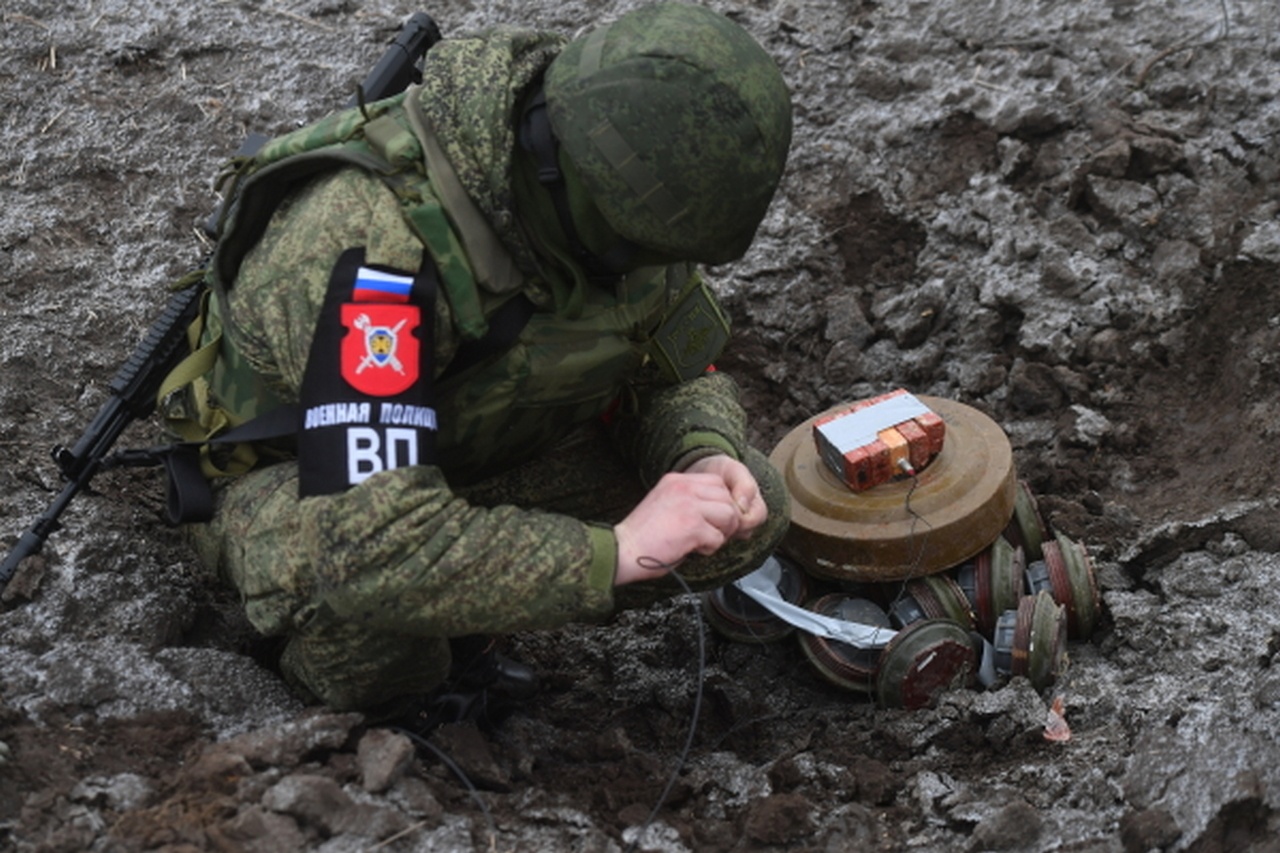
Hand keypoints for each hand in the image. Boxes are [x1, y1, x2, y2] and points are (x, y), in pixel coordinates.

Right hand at [612, 455, 767, 585]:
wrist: (622, 550)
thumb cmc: (642, 535)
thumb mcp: (665, 504)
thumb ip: (689, 501)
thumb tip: (721, 512)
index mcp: (675, 480)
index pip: (717, 482)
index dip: (721, 502)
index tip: (712, 520)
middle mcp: (683, 487)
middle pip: (726, 496)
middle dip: (726, 518)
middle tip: (712, 533)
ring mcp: (689, 505)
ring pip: (729, 514)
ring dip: (721, 533)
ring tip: (702, 542)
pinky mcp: (692, 526)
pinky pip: (718, 537)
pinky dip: (710, 548)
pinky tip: (692, 549)